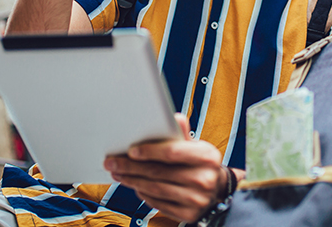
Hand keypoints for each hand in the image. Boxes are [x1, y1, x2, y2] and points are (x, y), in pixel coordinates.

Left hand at [104, 114, 237, 222]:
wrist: (218, 191)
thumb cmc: (202, 165)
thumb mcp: (198, 147)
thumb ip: (182, 135)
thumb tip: (174, 118)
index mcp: (207, 156)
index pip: (172, 152)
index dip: (149, 151)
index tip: (130, 151)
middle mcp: (203, 179)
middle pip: (158, 172)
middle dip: (131, 167)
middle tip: (113, 162)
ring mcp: (196, 199)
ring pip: (155, 188)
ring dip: (132, 180)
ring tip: (119, 173)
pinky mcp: (188, 214)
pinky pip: (158, 203)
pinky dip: (143, 194)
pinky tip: (135, 185)